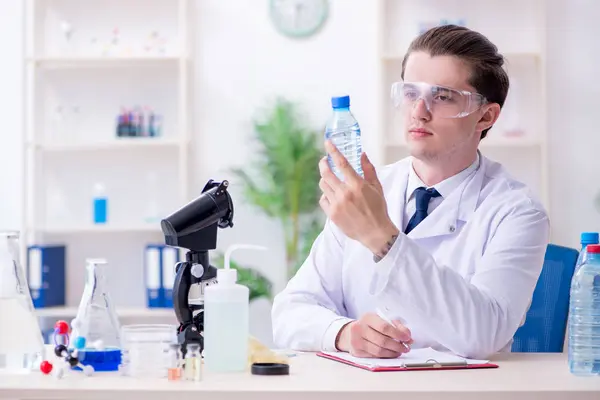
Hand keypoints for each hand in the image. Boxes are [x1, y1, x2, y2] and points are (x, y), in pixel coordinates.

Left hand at [319, 140, 398, 254]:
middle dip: (323, 164)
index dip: (333, 151)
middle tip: (324, 161)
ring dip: (325, 180)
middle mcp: (345, 193)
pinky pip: (323, 199)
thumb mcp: (377, 187)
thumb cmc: (378, 209)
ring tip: (331, 180)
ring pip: (323, 185)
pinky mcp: (332, 214)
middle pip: (326, 173)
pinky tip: (332, 196)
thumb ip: (368, 169)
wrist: (375, 232)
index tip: (327, 143)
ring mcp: (337, 204)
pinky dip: (326, 195)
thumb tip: (362, 154)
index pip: (342, 163)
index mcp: (357, 185)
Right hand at [335, 313, 412, 357]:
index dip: (398, 334)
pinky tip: (390, 354)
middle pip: (382, 341)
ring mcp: (356, 341)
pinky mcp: (357, 352)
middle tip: (406, 348)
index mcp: (367, 317)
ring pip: (379, 351)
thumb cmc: (369, 326)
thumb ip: (396, 326)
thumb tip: (408, 337)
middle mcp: (360, 328)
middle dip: (397, 346)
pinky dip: (385, 356)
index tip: (407, 338)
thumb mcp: (381, 320)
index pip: (384, 327)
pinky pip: (374, 356)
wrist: (349, 333)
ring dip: (393, 353)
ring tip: (399, 351)